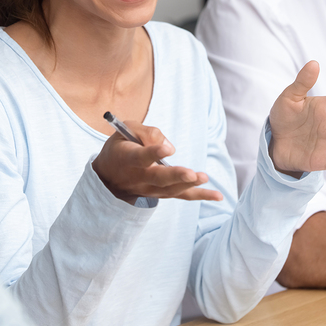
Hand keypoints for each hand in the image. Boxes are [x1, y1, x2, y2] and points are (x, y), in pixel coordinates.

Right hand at [92, 120, 223, 203]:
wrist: (107, 177)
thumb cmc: (120, 147)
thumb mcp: (126, 130)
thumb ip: (147, 132)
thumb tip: (170, 147)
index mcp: (128, 158)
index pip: (141, 157)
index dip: (154, 152)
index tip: (167, 149)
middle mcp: (139, 177)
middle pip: (158, 178)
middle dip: (176, 176)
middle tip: (191, 174)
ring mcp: (150, 189)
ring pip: (171, 190)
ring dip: (189, 186)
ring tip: (203, 177)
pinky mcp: (161, 193)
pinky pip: (181, 196)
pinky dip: (200, 196)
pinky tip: (217, 196)